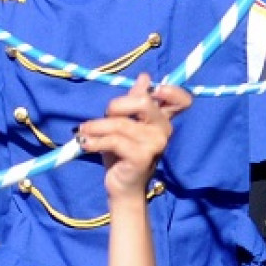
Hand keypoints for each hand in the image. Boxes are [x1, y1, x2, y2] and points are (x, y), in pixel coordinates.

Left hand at [77, 76, 187, 204]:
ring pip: (121, 123)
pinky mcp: (142, 156)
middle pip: (143, 102)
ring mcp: (155, 144)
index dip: (172, 91)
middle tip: (104, 116)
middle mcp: (164, 130)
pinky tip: (85, 143)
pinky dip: (95, 140)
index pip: (182, 100)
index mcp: (163, 119)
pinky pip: (114, 140)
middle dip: (117, 105)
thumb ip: (133, 101)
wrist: (122, 187)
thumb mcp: (125, 124)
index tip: (153, 91)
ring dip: (96, 126)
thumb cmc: (122, 154)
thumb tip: (145, 77)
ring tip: (83, 131)